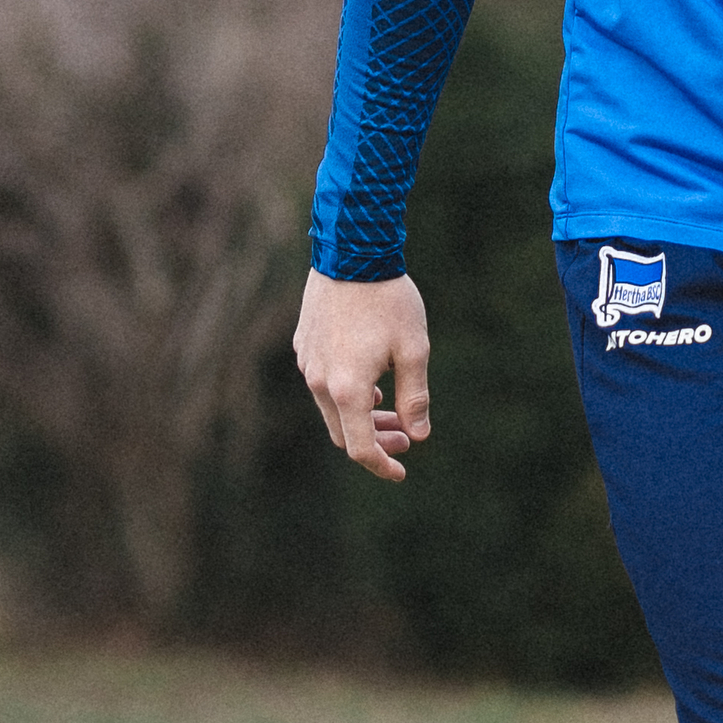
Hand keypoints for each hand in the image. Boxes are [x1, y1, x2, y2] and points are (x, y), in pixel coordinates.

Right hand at [293, 269, 432, 482]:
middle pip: (343, 432)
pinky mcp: (303, 344)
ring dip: (360, 416)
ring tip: (391, 407)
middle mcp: (318, 381)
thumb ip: (415, 397)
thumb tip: (418, 434)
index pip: (360, 448)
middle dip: (375, 441)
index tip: (402, 472)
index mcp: (347, 388)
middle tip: (406, 436)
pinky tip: (370, 380)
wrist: (351, 250)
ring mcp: (307, 362)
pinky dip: (345, 394)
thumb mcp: (414, 349)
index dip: (382, 465)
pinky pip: (321, 383)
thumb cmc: (389, 299)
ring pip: (331, 408)